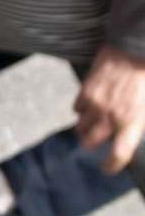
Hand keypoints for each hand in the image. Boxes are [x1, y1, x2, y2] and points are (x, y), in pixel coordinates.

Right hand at [73, 43, 144, 172]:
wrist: (136, 48)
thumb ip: (138, 123)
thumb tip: (130, 133)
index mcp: (132, 122)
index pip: (119, 154)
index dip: (112, 165)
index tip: (108, 167)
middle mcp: (110, 116)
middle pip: (90, 143)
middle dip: (93, 143)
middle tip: (100, 137)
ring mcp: (95, 104)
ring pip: (80, 127)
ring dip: (86, 126)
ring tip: (96, 118)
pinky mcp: (85, 92)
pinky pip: (77, 108)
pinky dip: (83, 109)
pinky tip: (94, 102)